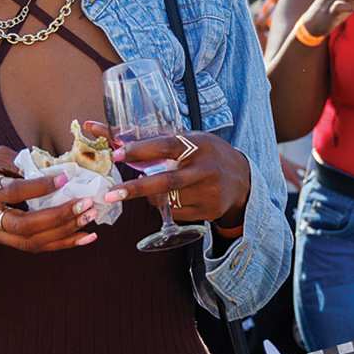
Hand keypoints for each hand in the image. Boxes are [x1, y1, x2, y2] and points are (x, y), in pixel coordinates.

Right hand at [0, 147, 99, 278]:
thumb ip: (15, 160)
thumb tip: (51, 166)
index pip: (12, 191)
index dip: (40, 186)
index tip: (65, 176)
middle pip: (23, 226)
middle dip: (59, 217)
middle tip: (86, 204)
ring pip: (31, 242)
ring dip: (64, 233)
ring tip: (90, 218)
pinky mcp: (0, 241)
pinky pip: (33, 246)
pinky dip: (60, 243)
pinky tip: (83, 236)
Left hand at [102, 123, 252, 226]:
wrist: (242, 179)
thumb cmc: (207, 154)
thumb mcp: (191, 139)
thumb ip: (159, 141)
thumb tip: (115, 140)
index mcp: (198, 145)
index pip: (166, 146)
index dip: (141, 150)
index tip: (117, 153)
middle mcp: (204, 168)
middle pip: (166, 181)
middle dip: (136, 189)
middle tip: (111, 195)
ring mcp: (208, 192)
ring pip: (168, 200)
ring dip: (152, 197)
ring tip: (154, 189)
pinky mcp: (209, 210)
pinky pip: (176, 213)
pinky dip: (168, 206)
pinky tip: (177, 197)